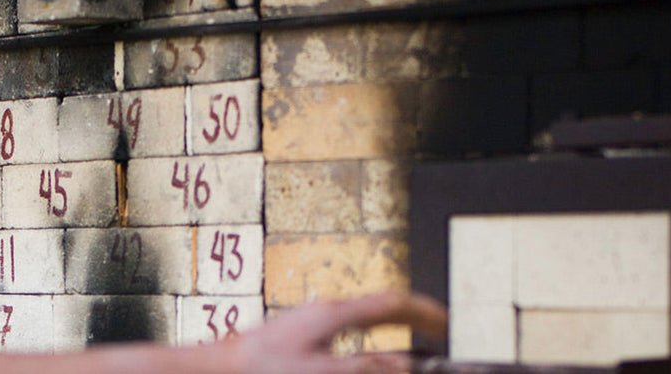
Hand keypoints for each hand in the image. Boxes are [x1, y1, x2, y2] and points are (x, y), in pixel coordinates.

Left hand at [228, 292, 446, 373]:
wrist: (223, 366)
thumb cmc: (262, 368)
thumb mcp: (319, 372)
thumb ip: (363, 369)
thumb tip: (404, 365)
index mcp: (334, 315)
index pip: (390, 304)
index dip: (423, 311)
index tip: (447, 322)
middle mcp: (326, 312)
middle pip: (380, 308)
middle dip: (412, 319)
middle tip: (438, 332)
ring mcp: (314, 322)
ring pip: (364, 320)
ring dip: (391, 333)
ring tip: (413, 349)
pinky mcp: (304, 334)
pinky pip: (347, 334)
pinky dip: (368, 344)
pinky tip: (374, 354)